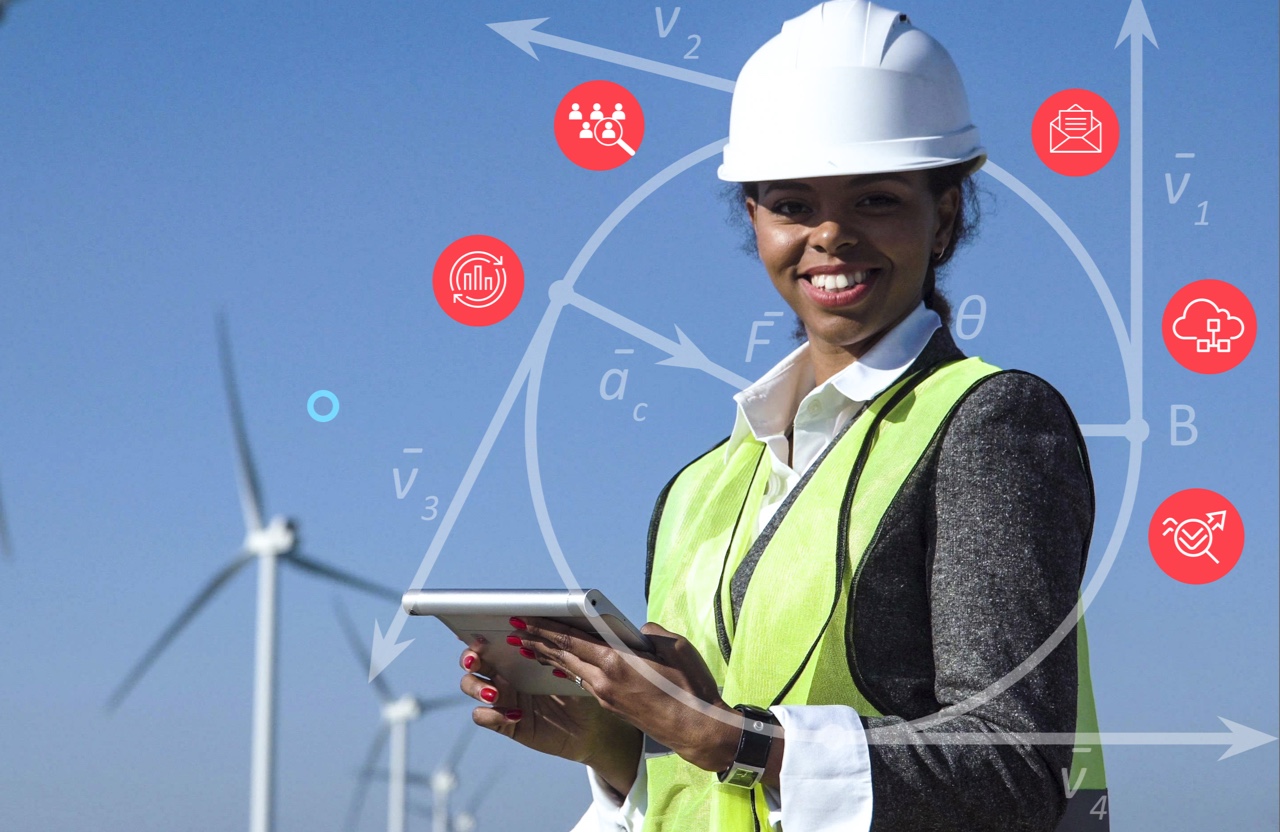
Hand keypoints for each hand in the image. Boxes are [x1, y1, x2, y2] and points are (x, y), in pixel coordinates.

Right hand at [459, 640, 641, 794]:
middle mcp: (505, 677)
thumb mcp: (568, 665)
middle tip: (475, 661)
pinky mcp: (505, 722)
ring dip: (476, 687)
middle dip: (469, 659)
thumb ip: (552, 649)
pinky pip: (483, 717)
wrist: (591, 726)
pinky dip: (493, 714)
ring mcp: (503, 700)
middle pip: (471, 664)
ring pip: (470, 687)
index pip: (489, 644)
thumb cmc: (581, 690)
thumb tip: (539, 629)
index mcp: (516, 659)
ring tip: (494, 693)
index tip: (479, 636)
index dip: (477, 639)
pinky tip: (516, 714)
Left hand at [512, 618, 740, 773]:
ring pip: (573, 670)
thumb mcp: (674, 647)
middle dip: (538, 640)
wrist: (697, 729)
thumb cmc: (690, 687)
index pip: (571, 640)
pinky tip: (563, 666)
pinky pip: (585, 682)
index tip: (525, 617)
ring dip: (550, 656)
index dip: (546, 627)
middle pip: (564, 656)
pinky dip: (570, 670)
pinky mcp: (614, 707)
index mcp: (615, 662)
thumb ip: (650, 634)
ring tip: (529, 646)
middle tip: (516, 629)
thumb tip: (638, 633)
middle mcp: (604, 681)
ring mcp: (607, 696)